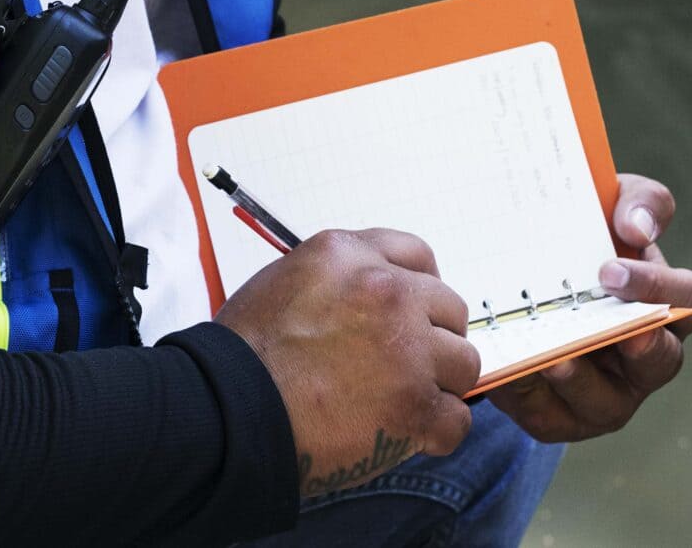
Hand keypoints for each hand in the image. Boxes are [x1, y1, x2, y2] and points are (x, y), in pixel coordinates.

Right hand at [216, 228, 478, 496]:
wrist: (228, 411)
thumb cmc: (243, 355)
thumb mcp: (283, 280)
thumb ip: (337, 280)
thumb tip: (371, 297)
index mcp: (349, 255)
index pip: (416, 255)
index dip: (419, 287)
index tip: (414, 311)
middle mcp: (386, 292)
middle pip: (449, 309)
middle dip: (433, 337)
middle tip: (404, 365)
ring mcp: (406, 349)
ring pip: (463, 363)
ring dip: (439, 385)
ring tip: (401, 402)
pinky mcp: (414, 406)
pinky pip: (456, 420)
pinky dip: (435, 433)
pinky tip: (406, 435)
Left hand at [488, 173, 691, 443]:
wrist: (516, 283)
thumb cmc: (579, 243)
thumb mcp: (607, 206)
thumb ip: (637, 202)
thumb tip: (637, 227)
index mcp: (665, 305)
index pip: (690, 299)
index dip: (658, 287)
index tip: (610, 269)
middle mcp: (646, 359)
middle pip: (660, 362)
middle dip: (634, 347)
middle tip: (596, 326)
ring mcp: (607, 395)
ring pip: (604, 402)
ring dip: (578, 379)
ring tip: (549, 357)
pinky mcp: (561, 418)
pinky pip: (549, 415)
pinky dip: (527, 393)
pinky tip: (509, 368)